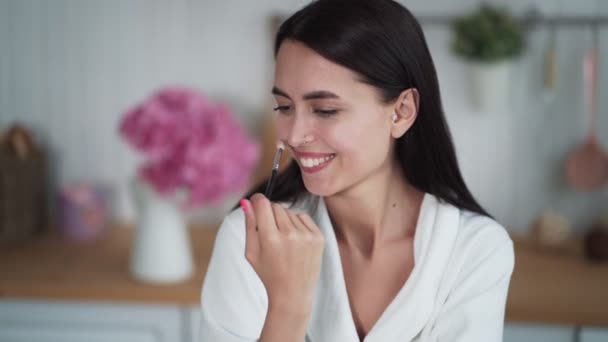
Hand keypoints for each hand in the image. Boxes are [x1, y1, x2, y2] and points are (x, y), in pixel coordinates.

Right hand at [240, 193, 324, 313]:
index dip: (256, 200)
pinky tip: (294, 240)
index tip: (255, 203)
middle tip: (269, 230)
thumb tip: (246, 201)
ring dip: (284, 220)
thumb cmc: (268, 274)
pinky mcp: (319, 237)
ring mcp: (306, 236)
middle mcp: (290, 235)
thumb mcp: (251, 252)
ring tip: (282, 240)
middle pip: (276, 206)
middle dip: (269, 213)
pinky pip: (303, 216)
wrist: (293, 294)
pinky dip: (297, 223)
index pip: (262, 203)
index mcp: (270, 239)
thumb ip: (249, 225)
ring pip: (289, 211)